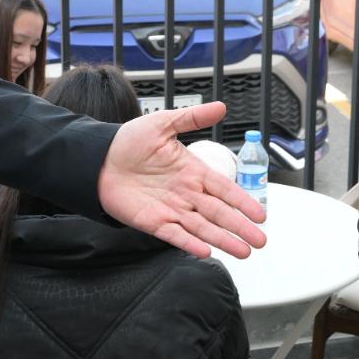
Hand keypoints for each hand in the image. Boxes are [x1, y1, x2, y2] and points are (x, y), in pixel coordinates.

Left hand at [98, 101, 266, 258]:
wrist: (97, 159)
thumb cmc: (128, 141)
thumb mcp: (163, 123)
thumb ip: (192, 118)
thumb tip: (220, 107)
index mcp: (192, 170)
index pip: (224, 188)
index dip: (242, 202)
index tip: (260, 214)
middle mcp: (185, 193)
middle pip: (219, 213)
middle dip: (240, 227)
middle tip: (260, 240)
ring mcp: (170, 209)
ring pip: (202, 227)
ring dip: (223, 240)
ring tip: (243, 251)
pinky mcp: (152, 222)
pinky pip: (175, 235)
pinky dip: (190, 244)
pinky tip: (206, 251)